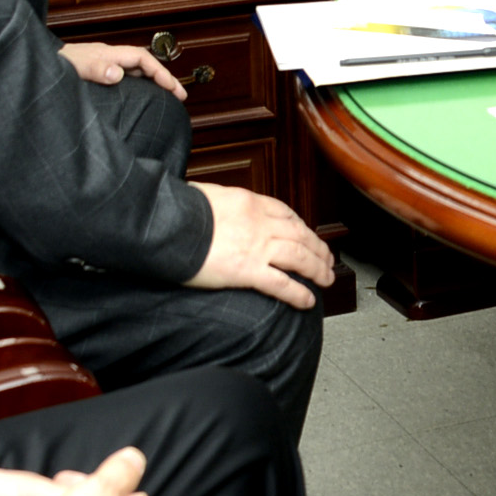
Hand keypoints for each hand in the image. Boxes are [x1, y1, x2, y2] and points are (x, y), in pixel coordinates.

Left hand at [61, 41, 185, 100]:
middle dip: (163, 78)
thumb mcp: (73, 68)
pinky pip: (122, 79)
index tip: (173, 89)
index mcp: (106, 55)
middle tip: (180, 96)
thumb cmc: (51, 66)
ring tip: (165, 97)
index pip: (141, 59)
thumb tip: (119, 74)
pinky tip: (137, 97)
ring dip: (151, 82)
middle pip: (142, 65)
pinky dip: (136, 86)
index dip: (160, 72)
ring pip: (133, 71)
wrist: (33, 65)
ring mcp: (100, 66)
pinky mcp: (94, 75)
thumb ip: (95, 70)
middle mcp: (106, 58)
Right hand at [186, 179, 332, 309]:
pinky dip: (299, 293)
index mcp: (250, 202)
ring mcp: (257, 247)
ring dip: (318, 269)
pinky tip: (309, 301)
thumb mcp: (203, 195)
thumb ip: (216, 203)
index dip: (302, 226)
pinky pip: (282, 284)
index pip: (286, 213)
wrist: (168, 224)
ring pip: (300, 258)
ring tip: (327, 279)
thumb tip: (209, 207)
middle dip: (318, 249)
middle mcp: (260, 223)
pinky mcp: (248, 271)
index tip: (308, 234)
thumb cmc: (178, 210)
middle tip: (328, 259)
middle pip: (300, 235)